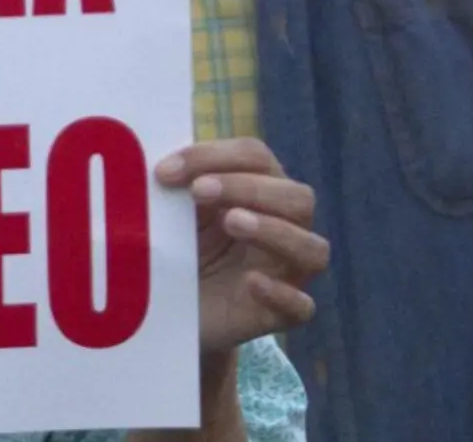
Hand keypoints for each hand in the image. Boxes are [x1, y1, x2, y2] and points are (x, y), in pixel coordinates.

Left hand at [156, 138, 328, 353]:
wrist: (165, 309)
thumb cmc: (174, 248)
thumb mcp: (172, 213)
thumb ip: (173, 185)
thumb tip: (158, 164)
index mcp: (259, 190)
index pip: (256, 158)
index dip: (215, 156)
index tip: (167, 171)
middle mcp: (284, 228)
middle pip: (298, 198)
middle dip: (249, 187)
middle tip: (199, 191)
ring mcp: (287, 273)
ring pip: (313, 249)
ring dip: (275, 230)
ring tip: (232, 222)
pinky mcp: (278, 314)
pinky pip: (302, 307)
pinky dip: (282, 293)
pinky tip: (252, 282)